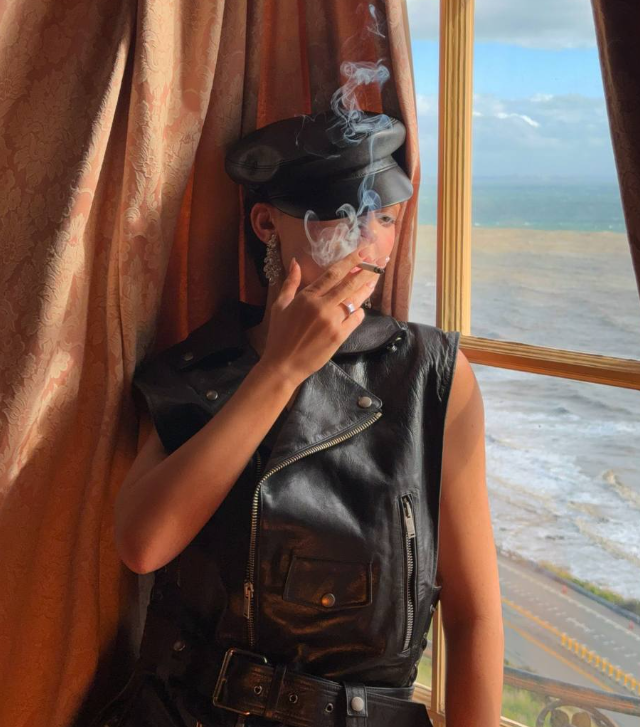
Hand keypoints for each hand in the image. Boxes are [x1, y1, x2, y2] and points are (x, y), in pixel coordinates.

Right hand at [259, 243, 381, 384]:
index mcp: (307, 297)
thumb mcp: (280, 306)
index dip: (351, 261)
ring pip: (355, 300)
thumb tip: (295, 262)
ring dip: (367, 288)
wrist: (283, 364)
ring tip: (375, 279)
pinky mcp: (339, 336)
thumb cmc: (279, 335)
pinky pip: (355, 319)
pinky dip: (359, 311)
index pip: (333, 273)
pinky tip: (361, 306)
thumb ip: (290, 283)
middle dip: (365, 270)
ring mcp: (332, 322)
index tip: (363, 252)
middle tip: (377, 261)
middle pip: (349, 284)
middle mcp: (322, 306)